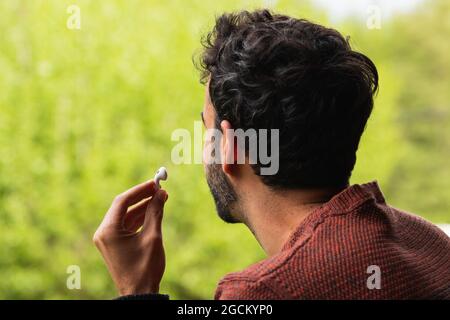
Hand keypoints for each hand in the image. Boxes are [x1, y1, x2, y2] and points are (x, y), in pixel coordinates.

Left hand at [93, 180, 167, 295]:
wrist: (139, 294)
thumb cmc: (145, 268)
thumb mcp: (153, 237)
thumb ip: (155, 212)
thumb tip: (161, 193)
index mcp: (108, 231)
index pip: (122, 201)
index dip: (140, 190)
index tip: (155, 182)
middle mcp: (104, 233)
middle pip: (123, 207)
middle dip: (142, 197)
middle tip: (159, 189)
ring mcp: (108, 240)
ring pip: (126, 216)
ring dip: (143, 207)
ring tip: (161, 198)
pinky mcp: (114, 245)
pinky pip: (126, 226)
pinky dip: (140, 218)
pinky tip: (154, 212)